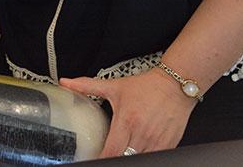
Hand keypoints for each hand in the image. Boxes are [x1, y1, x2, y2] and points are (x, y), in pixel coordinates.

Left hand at [60, 69, 197, 157]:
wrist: (176, 85)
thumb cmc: (147, 87)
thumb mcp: (114, 86)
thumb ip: (87, 86)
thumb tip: (66, 82)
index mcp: (127, 121)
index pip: (112, 150)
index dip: (101, 157)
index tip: (94, 156)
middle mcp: (143, 133)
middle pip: (125, 158)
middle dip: (114, 158)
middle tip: (107, 152)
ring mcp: (157, 141)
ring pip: (140, 159)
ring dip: (129, 157)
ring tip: (122, 151)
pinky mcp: (169, 144)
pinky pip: (155, 157)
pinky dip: (145, 156)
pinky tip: (137, 150)